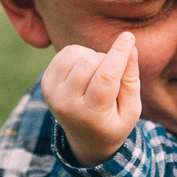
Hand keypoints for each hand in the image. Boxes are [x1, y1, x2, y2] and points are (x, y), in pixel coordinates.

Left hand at [43, 31, 141, 165]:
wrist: (85, 140)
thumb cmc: (113, 123)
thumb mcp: (131, 110)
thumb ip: (131, 80)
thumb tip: (130, 47)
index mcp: (91, 115)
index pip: (105, 78)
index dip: (117, 55)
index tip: (128, 37)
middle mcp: (66, 104)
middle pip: (89, 63)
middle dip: (107, 60)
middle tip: (113, 74)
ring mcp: (52, 92)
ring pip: (75, 54)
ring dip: (93, 57)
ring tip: (98, 74)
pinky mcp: (46, 82)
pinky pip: (65, 53)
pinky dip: (80, 55)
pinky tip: (85, 71)